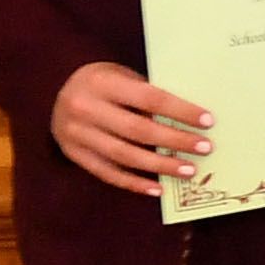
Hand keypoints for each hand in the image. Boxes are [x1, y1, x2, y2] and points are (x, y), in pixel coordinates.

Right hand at [52, 61, 208, 196]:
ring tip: (188, 170)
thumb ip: (147, 94)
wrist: (56, 91)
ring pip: (124, 155)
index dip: (180, 111)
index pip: (149, 98)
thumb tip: (192, 118)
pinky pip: (107, 173)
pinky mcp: (73, 154)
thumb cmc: (104, 82)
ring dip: (160, 167)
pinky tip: (158, 188)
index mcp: (101, 82)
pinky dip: (134, 183)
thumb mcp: (122, 76)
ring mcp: (76, 134)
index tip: (207, 121)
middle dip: (175, 141)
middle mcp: (85, 108)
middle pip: (137, 130)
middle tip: (205, 148)